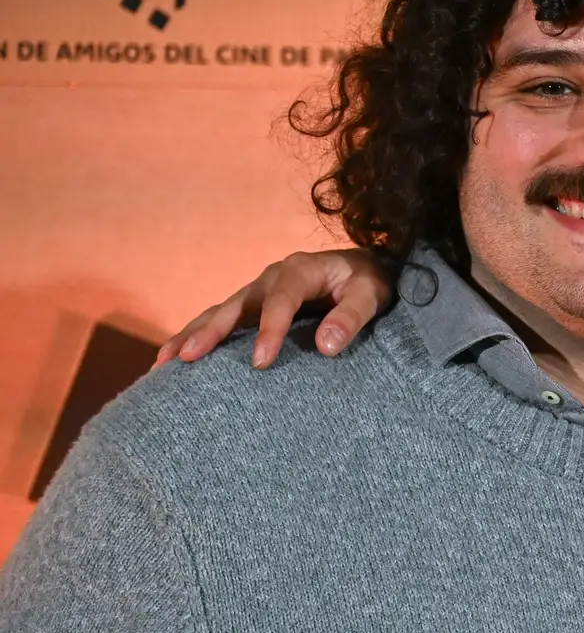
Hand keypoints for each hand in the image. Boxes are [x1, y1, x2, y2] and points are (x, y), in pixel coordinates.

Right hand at [154, 249, 394, 369]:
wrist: (366, 268)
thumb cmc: (370, 282)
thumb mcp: (371, 294)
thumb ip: (352, 317)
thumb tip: (327, 347)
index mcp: (299, 271)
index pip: (280, 302)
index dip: (269, 331)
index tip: (261, 363)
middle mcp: (272, 278)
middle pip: (235, 305)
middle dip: (210, 332)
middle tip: (187, 358)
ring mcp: (258, 292)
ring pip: (219, 313)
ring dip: (192, 335)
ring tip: (164, 363)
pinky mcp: (255, 306)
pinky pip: (223, 321)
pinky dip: (199, 337)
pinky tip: (176, 359)